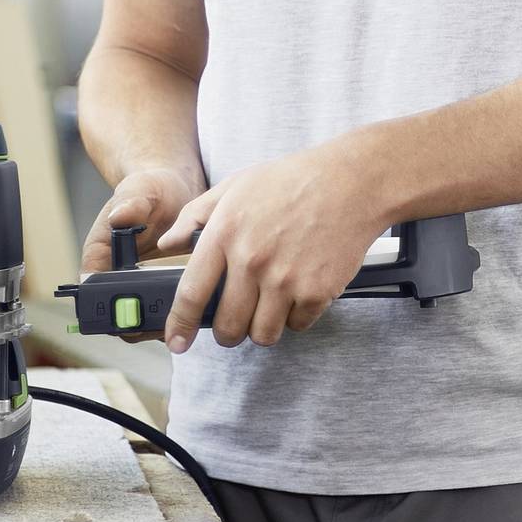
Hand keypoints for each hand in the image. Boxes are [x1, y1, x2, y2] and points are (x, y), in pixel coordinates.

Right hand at [85, 165, 202, 339]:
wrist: (175, 189)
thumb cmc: (151, 188)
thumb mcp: (141, 190)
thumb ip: (132, 203)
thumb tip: (119, 217)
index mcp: (100, 255)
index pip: (91, 292)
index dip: (107, 307)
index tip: (131, 311)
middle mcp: (114, 276)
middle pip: (116, 315)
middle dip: (138, 323)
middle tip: (165, 320)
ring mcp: (137, 285)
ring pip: (140, 320)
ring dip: (159, 323)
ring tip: (185, 315)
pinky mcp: (160, 289)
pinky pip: (164, 312)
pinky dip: (179, 313)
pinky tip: (198, 308)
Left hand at [156, 139, 388, 351]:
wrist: (352, 181)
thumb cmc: (294, 179)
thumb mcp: (237, 185)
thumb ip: (195, 215)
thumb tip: (168, 243)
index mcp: (226, 233)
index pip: (191, 294)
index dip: (180, 325)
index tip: (177, 342)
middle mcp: (252, 260)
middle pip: (228, 326)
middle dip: (228, 332)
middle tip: (236, 322)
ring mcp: (286, 279)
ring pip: (262, 334)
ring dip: (263, 327)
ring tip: (270, 306)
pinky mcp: (317, 291)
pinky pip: (298, 324)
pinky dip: (297, 316)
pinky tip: (300, 291)